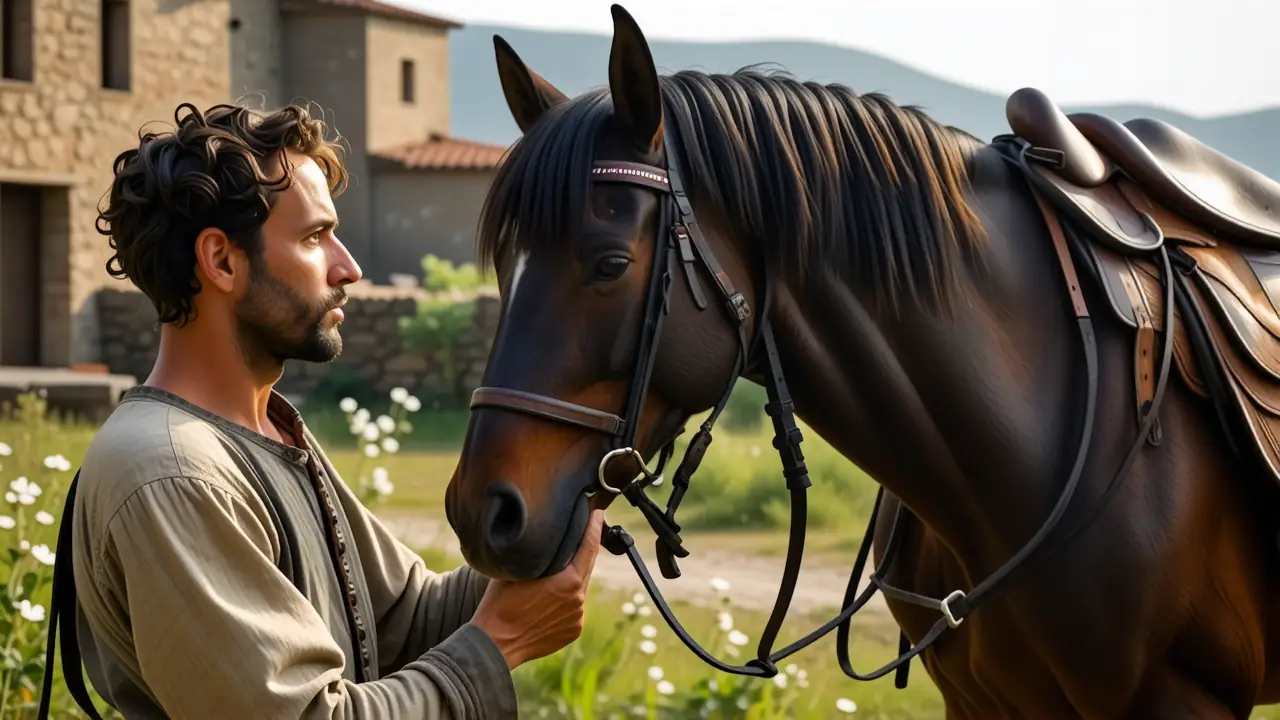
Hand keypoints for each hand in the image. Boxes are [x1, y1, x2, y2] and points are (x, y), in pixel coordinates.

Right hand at [470, 509, 605, 668]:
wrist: (495, 643)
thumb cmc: (500, 604)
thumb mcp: (519, 570)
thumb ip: (541, 557)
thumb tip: (550, 541)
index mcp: (569, 581)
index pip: (589, 547)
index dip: (594, 527)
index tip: (599, 513)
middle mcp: (578, 600)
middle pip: (587, 567)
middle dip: (584, 550)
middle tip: (583, 532)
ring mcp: (577, 617)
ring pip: (579, 589)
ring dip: (571, 579)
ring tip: (554, 575)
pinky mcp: (573, 631)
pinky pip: (573, 608)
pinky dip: (566, 601)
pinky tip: (548, 601)